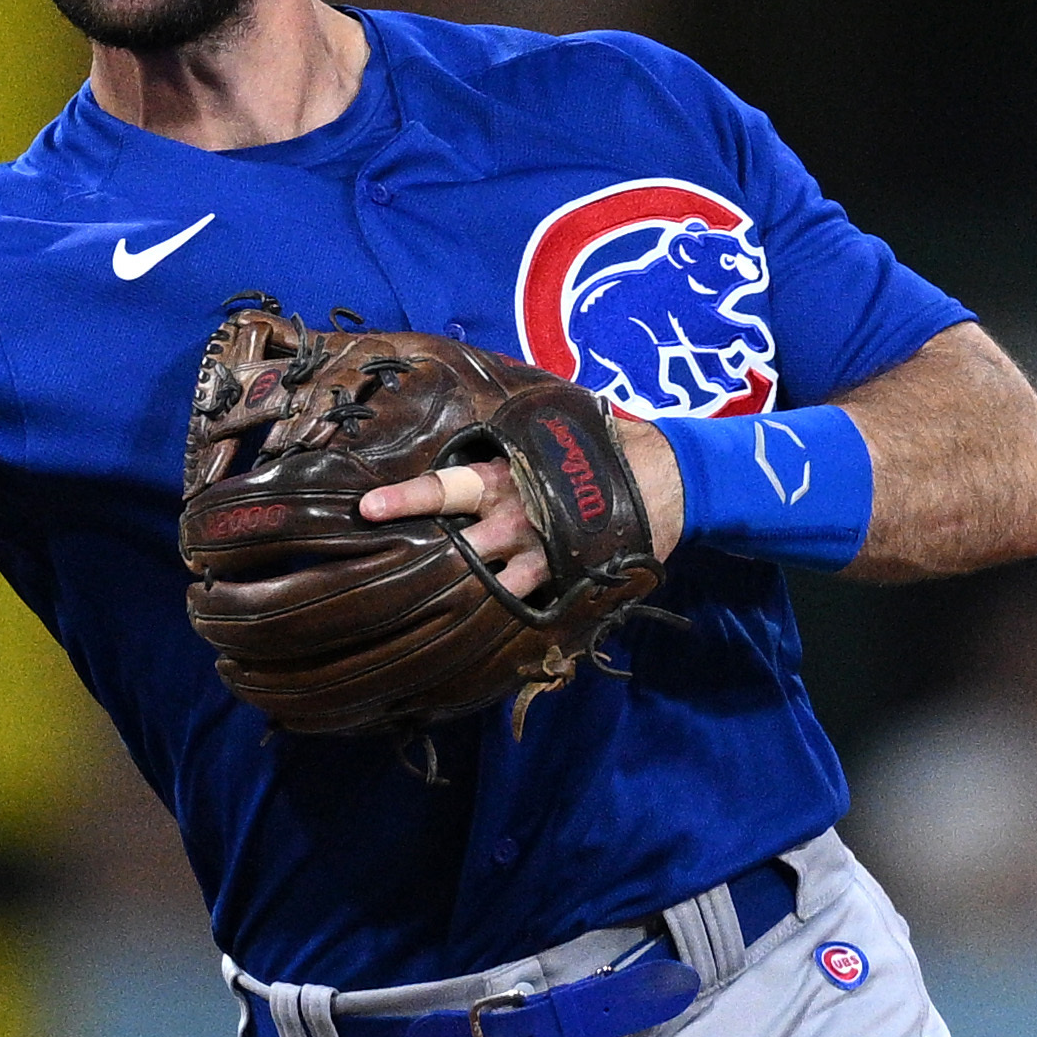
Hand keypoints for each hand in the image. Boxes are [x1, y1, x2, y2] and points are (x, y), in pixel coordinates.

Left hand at [353, 411, 681, 595]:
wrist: (668, 477)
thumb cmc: (600, 444)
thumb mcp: (549, 425)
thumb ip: (506, 429)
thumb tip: (472, 399)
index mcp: (505, 479)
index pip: (447, 486)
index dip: (408, 499)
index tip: (367, 509)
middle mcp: (517, 521)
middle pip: (460, 549)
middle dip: (427, 563)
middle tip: (384, 579)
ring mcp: (542, 558)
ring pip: (490, 587)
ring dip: (462, 596)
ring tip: (426, 612)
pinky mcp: (567, 584)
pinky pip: (530, 609)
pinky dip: (506, 618)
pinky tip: (476, 636)